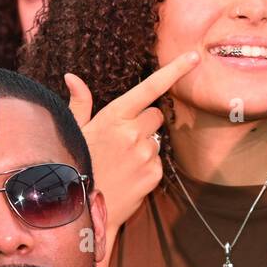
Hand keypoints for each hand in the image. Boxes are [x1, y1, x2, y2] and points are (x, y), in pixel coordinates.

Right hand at [66, 51, 199, 229]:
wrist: (83, 209)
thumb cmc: (75, 165)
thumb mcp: (73, 132)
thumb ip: (79, 104)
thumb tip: (72, 77)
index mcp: (113, 117)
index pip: (149, 88)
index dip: (174, 71)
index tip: (193, 57)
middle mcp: (133, 133)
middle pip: (155, 114)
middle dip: (145, 121)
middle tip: (123, 138)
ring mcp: (146, 154)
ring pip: (156, 139)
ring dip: (144, 144)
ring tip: (121, 160)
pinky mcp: (155, 173)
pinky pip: (157, 160)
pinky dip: (146, 164)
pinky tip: (128, 174)